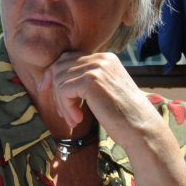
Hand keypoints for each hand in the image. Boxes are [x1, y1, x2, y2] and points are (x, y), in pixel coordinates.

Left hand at [40, 51, 159, 146]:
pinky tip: (77, 119)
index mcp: (104, 58)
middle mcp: (100, 58)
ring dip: (62, 104)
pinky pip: (63, 91)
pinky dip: (66, 107)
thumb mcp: (103, 88)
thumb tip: (53, 77)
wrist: (140, 127)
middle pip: (59, 68)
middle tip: (63, 113)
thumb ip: (85, 78)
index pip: (66, 58)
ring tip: (73, 119)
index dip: (52, 74)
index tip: (45, 89)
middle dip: (56, 92)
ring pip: (59, 81)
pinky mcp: (91, 81)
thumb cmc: (122, 113)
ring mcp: (96, 68)